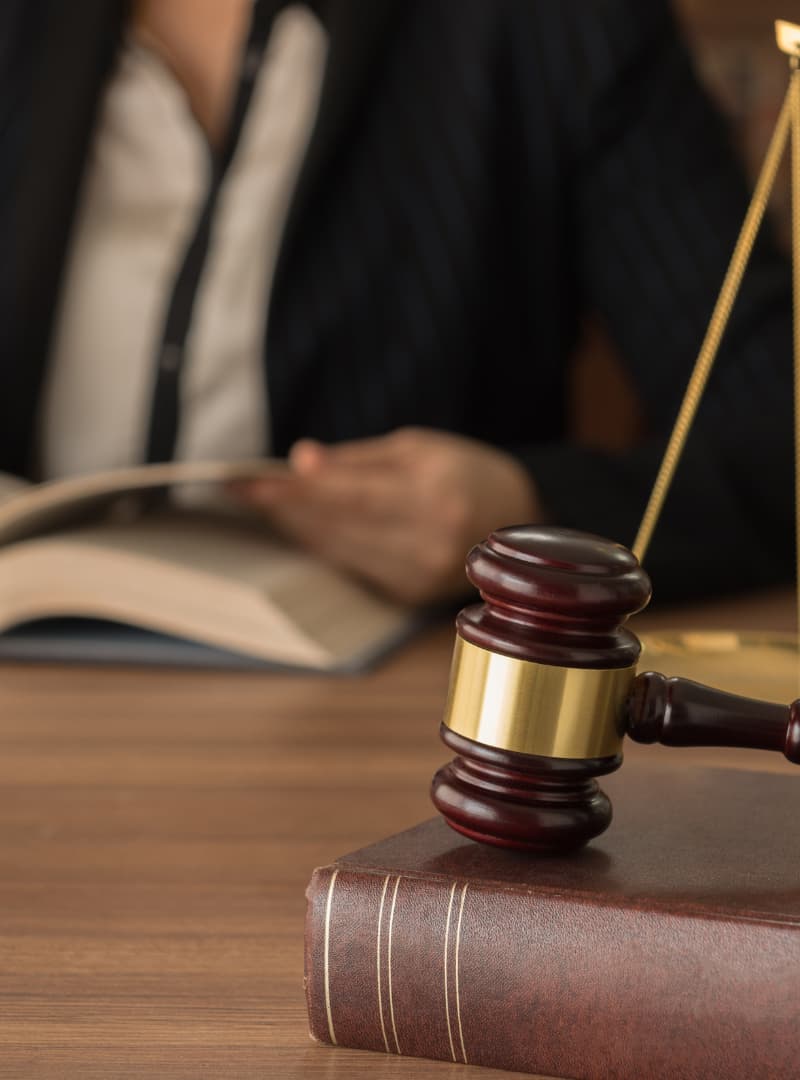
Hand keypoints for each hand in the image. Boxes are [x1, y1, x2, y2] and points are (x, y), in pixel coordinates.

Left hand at [233, 428, 541, 604]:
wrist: (519, 520)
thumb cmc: (466, 472)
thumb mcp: (418, 448)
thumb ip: (358, 459)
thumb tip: (301, 461)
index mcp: (434, 496)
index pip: (347, 494)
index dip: (294, 489)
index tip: (248, 480)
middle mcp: (428, 543)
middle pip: (336, 526)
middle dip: (284, 506)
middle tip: (241, 489)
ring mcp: (420, 575)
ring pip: (338, 551)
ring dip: (296, 526)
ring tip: (262, 502)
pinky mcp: (410, 595)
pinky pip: (352, 567)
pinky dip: (323, 545)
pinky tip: (300, 526)